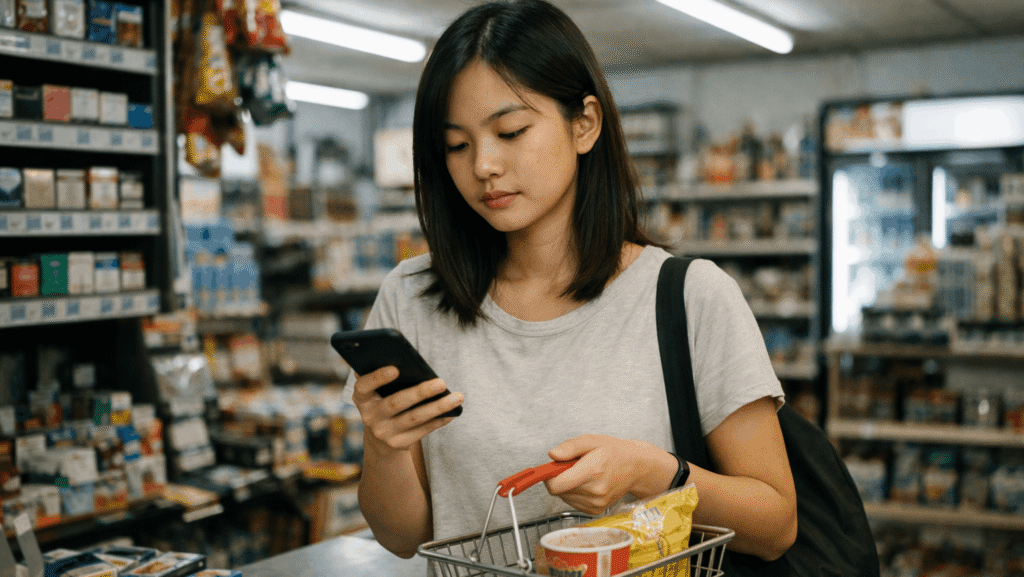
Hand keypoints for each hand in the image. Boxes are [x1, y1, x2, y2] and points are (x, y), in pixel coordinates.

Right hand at [350, 366, 464, 453]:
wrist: (380, 438)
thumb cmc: (384, 401)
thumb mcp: (377, 391)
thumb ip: (384, 378)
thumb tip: (403, 359)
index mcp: (362, 398)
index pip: (363, 386)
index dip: (377, 378)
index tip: (395, 368)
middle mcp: (369, 417)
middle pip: (396, 403)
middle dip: (420, 392)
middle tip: (442, 382)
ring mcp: (383, 433)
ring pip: (414, 418)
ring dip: (438, 407)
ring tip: (458, 397)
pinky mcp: (398, 444)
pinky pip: (423, 430)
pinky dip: (439, 420)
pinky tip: (453, 412)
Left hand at [544, 435, 675, 514]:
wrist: (636, 467)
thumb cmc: (614, 452)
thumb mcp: (591, 440)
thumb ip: (570, 447)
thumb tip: (552, 455)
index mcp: (592, 471)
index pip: (556, 485)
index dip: (548, 476)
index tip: (553, 468)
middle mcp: (595, 491)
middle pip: (558, 492)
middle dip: (559, 478)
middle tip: (572, 466)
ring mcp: (596, 503)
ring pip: (565, 498)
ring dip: (567, 486)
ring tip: (583, 474)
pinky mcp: (596, 510)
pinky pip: (574, 503)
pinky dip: (575, 493)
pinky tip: (587, 483)